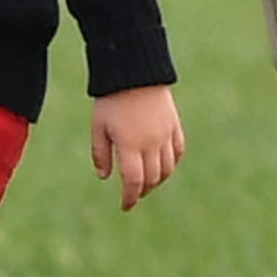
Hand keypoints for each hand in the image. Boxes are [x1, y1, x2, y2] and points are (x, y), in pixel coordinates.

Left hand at [90, 85, 183, 209]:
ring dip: (158, 179)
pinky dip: (172, 162)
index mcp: (130, 145)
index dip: (130, 198)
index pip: (134, 182)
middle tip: (134, 194)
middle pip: (152, 178)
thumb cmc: (111, 99)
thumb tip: (105, 177)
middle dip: (142, 190)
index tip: (125, 206)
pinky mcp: (174, 124)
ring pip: (168, 167)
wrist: (135, 70)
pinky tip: (165, 165)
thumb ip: (101, 153)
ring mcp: (165, 134)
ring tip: (148, 182)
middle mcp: (151, 143)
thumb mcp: (99, 126)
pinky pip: (178, 150)